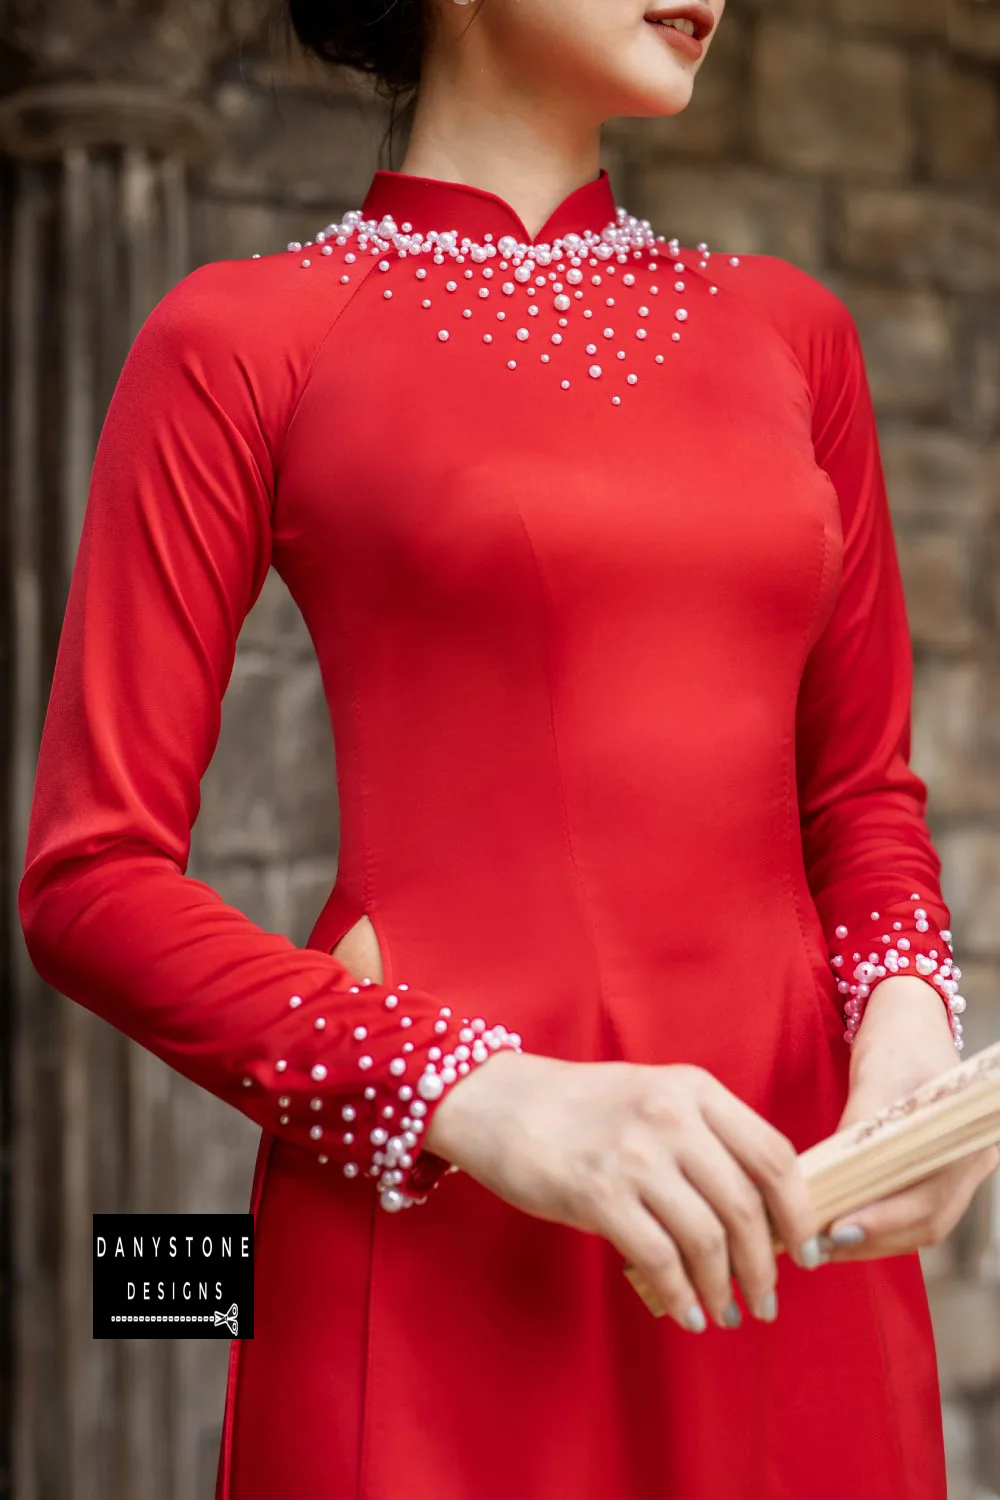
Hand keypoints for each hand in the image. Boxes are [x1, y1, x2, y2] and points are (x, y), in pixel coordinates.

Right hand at [423, 1049, 825, 1331]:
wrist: (499, 1102)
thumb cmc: (582, 1108)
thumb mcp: (654, 1097)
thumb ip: (704, 1137)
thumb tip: (759, 1210)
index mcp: (695, 1089)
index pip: (773, 1155)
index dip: (799, 1211)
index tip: (808, 1250)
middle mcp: (671, 1117)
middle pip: (746, 1206)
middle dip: (766, 1266)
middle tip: (766, 1300)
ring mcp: (634, 1154)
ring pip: (707, 1238)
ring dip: (725, 1288)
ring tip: (726, 1313)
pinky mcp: (597, 1192)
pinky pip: (658, 1258)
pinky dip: (680, 1295)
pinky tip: (686, 1312)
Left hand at [821, 977, 999, 1260]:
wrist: (910, 1019)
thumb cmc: (896, 1041)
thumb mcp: (874, 1077)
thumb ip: (859, 1128)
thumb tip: (827, 1182)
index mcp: (966, 1138)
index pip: (929, 1200)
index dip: (882, 1223)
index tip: (836, 1230)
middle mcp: (969, 1162)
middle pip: (924, 1223)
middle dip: (870, 1239)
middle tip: (818, 1245)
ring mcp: (957, 1170)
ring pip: (918, 1224)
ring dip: (870, 1238)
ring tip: (822, 1240)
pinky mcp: (935, 1171)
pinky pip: (912, 1210)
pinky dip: (877, 1222)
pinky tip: (840, 1222)